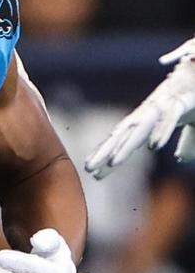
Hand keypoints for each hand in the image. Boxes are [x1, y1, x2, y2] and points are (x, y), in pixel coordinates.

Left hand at [85, 41, 194, 178]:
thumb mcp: (191, 122)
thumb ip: (186, 143)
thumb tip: (180, 159)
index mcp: (148, 116)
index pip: (122, 138)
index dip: (106, 153)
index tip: (92, 172)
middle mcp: (151, 110)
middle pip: (124, 134)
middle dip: (106, 152)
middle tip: (89, 169)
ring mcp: (166, 104)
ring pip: (141, 127)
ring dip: (127, 145)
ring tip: (113, 163)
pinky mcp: (185, 100)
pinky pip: (171, 116)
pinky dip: (162, 129)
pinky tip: (154, 146)